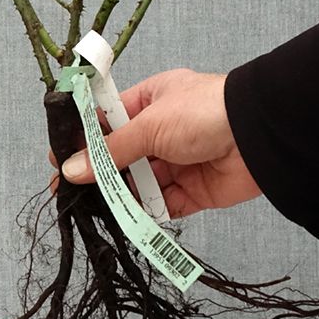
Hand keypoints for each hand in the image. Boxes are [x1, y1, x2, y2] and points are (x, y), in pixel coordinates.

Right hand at [52, 69, 261, 217]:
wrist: (260, 137)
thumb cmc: (202, 113)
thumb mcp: (149, 124)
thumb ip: (110, 151)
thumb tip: (71, 170)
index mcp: (153, 100)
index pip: (110, 119)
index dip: (85, 138)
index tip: (59, 157)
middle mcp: (164, 130)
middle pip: (122, 154)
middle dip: (97, 171)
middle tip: (66, 190)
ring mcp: (179, 161)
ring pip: (140, 182)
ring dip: (120, 194)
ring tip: (91, 207)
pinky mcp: (195, 191)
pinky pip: (163, 204)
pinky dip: (146, 212)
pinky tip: (125, 218)